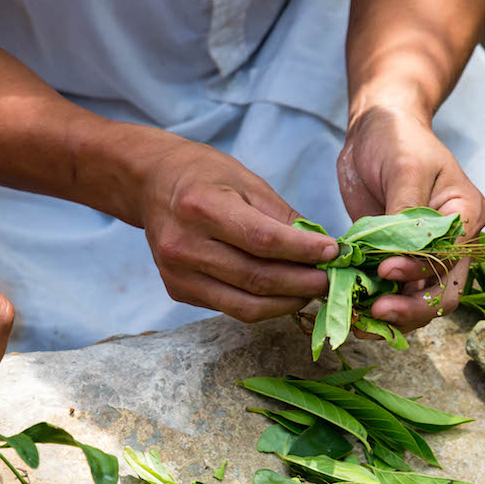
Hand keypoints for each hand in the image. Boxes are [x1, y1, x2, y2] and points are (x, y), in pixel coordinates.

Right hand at [134, 137, 337, 321]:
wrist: (151, 184)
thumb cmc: (203, 176)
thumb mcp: (245, 180)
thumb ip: (282, 216)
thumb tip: (322, 248)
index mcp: (201, 207)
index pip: (262, 240)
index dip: (302, 251)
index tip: (333, 253)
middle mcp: (184, 245)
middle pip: (257, 278)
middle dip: (302, 283)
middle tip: (331, 280)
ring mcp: (177, 273)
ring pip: (245, 305)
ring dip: (287, 302)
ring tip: (311, 290)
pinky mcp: (177, 291)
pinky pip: (230, 307)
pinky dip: (262, 304)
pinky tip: (281, 292)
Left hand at [337, 106, 484, 328]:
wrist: (376, 129)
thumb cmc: (397, 138)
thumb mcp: (405, 167)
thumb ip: (406, 212)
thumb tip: (401, 254)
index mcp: (467, 215)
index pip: (452, 257)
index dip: (421, 271)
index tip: (385, 267)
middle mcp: (454, 241)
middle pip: (443, 293)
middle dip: (411, 309)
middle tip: (375, 311)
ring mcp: (426, 255)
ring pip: (419, 302)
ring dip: (392, 317)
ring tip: (360, 323)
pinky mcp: (398, 260)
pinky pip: (393, 293)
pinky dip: (374, 305)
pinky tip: (354, 313)